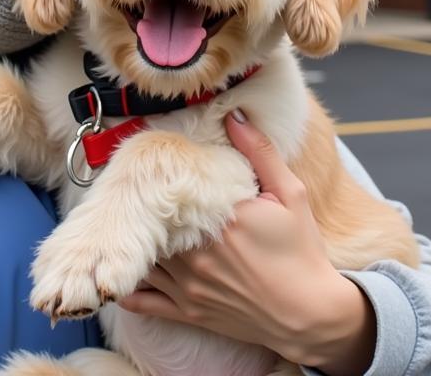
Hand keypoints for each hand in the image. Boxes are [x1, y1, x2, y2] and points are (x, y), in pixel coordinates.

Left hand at [117, 110, 376, 375]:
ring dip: (131, 242)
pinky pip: (144, 301)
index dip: (158, 178)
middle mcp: (198, 252)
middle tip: (129, 193)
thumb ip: (260, 153)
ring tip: (121, 225)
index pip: (174, 190)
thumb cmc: (302, 252)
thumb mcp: (290, 195)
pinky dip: (128, 288)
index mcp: (222, 219)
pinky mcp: (189, 311)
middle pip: (151, 223)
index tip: (152, 167)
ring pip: (142, 258)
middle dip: (140, 208)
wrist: (312, 315)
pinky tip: (118, 272)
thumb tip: (235, 115)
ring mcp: (189, 285)